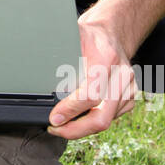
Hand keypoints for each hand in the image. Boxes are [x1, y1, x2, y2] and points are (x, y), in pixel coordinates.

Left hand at [46, 18, 137, 139]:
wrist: (113, 34)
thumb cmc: (91, 36)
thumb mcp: (73, 36)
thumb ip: (58, 50)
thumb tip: (34, 62)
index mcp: (106, 59)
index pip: (90, 94)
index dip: (70, 110)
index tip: (54, 118)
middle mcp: (121, 76)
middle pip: (101, 117)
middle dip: (74, 130)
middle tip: (54, 128)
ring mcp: (128, 89)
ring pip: (106, 122)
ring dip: (81, 129)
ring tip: (62, 125)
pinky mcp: (129, 99)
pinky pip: (111, 119)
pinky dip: (92, 123)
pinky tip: (78, 118)